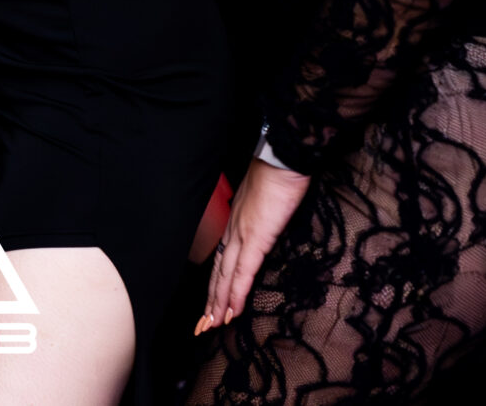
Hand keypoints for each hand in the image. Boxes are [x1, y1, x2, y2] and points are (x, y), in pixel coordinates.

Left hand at [197, 156, 310, 333]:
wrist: (282, 160)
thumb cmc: (277, 177)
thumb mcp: (262, 203)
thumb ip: (257, 219)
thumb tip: (260, 229)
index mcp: (234, 223)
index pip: (220, 260)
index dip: (214, 284)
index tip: (210, 305)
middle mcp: (232, 231)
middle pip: (217, 272)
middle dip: (210, 301)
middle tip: (203, 325)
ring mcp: (243, 235)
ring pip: (226, 276)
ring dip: (219, 303)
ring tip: (214, 325)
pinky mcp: (257, 238)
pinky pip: (244, 271)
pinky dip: (236, 293)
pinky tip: (232, 310)